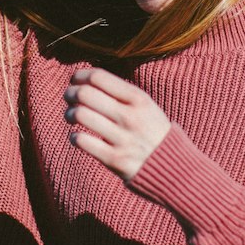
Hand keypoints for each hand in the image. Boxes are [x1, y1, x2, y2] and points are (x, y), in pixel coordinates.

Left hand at [64, 67, 170, 181]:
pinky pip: (83, 141)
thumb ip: (121, 94)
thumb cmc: (153, 132)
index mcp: (139, 99)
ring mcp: (122, 139)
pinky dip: (75, 137)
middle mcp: (130, 116)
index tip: (75, 80)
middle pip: (85, 93)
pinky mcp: (115, 160)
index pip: (99, 77)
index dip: (80, 76)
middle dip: (70, 93)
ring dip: (69, 114)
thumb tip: (87, 80)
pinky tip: (78, 137)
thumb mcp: (147, 106)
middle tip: (68, 97)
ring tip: (71, 117)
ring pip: (80, 115)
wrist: (175, 169)